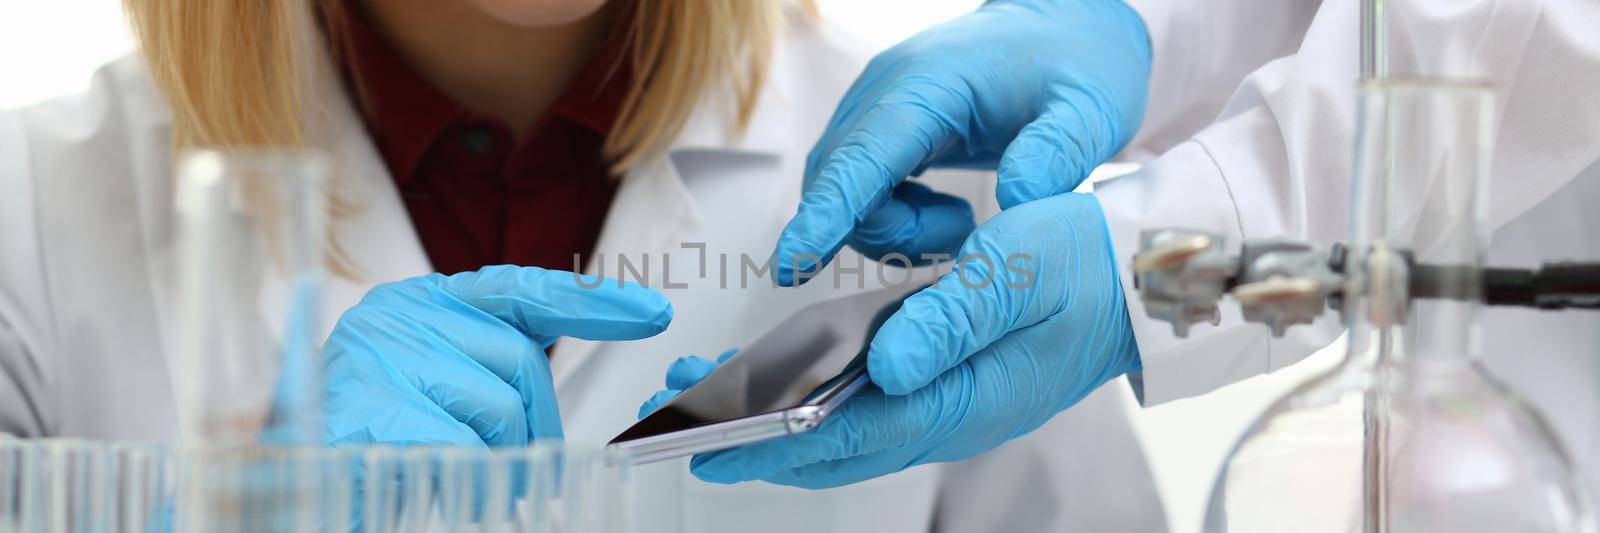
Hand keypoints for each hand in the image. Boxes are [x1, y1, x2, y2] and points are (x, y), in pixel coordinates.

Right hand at [323, 265, 672, 446]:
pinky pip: (461, 444)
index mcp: (419, 301)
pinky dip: (458, 469)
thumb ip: (488, 371)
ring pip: (499, 407)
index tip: (652, 311)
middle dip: (535, 421)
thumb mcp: (433, 387)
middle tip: (518, 463)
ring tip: (452, 467)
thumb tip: (547, 408)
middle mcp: (399, 314)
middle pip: (521, 360)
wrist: (279, 475)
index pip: (521, 289)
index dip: (591, 302)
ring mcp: (382, 357)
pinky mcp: (372, 409)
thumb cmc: (364, 434)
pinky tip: (427, 471)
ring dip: (496, 454)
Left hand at [672, 194, 1139, 487]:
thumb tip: (884, 367)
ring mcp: (952, 406)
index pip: (851, 435)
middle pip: (836, 446)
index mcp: (965, 398)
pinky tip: (780, 383)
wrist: (1143, 274)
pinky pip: (871, 408)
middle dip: (754, 439)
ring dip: (777, 420)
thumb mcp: (1019, 273)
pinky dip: (817, 401)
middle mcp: (951, 416)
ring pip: (848, 431)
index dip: (774, 443)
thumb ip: (951, 320)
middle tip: (680, 423)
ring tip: (710, 398)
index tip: (708, 446)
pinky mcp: (951, 386)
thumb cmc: (1085, 265)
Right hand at [774, 0, 1150, 283]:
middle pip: (838, 181)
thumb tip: (1016, 202)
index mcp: (930, 83)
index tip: (794, 262)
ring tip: (961, 224)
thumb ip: (1058, 153)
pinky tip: (944, 214)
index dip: (828, 212)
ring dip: (890, 228)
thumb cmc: (1080, 66)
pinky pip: (856, 186)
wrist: (1069, 28)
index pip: (862, 154)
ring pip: (841, 189)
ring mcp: (877, 106)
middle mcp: (886, 90)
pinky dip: (890, 217)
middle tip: (960, 237)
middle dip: (883, 231)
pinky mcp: (882, 125)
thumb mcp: (1092, 110)